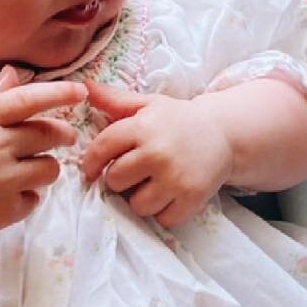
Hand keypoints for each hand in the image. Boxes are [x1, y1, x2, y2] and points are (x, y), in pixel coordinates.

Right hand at [0, 67, 85, 235]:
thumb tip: (14, 71)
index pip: (27, 100)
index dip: (57, 93)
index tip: (80, 91)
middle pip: (48, 135)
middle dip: (63, 134)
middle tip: (65, 136)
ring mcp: (0, 181)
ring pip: (50, 168)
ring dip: (45, 167)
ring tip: (25, 168)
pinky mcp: (5, 210)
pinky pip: (36, 197)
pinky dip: (27, 195)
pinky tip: (7, 192)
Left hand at [81, 80, 233, 227]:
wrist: (223, 133)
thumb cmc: (178, 120)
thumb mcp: (148, 105)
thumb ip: (115, 99)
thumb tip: (84, 87)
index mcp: (142, 127)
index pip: (101, 149)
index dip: (91, 163)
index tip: (93, 170)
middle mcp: (157, 152)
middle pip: (115, 180)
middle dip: (120, 179)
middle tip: (134, 172)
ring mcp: (175, 177)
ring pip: (137, 205)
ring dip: (141, 199)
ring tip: (152, 185)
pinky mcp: (192, 197)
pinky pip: (162, 219)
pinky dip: (164, 212)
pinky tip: (169, 195)